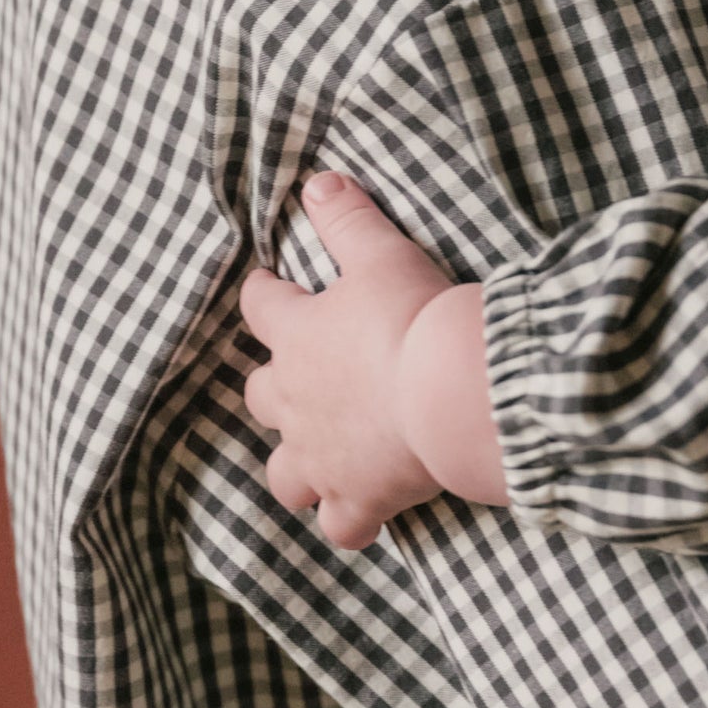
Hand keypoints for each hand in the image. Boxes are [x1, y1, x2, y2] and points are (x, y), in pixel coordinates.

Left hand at [240, 175, 504, 548]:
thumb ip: (347, 217)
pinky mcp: (358, 498)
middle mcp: (296, 403)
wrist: (446, 391)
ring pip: (285, 474)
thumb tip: (317, 181)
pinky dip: (348, 521)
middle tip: (300, 376)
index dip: (264, 294)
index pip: (261, 307)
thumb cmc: (413, 318)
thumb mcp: (381, 254)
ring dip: (295, 466)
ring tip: (315, 459)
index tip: (269, 286)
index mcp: (297, 337)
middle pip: (263, 396)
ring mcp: (322, 459)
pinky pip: (342, 526)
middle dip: (276, 387)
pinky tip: (361, 516)